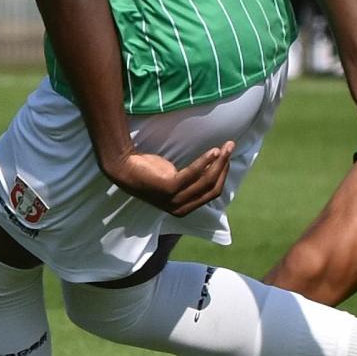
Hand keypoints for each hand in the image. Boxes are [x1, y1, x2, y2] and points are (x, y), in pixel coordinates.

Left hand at [101, 142, 236, 217]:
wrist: (125, 168)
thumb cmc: (151, 172)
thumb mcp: (177, 179)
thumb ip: (194, 180)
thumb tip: (216, 168)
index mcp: (184, 209)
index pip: (213, 192)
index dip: (223, 174)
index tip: (227, 157)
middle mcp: (180, 208)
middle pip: (212, 187)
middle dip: (224, 166)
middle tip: (231, 147)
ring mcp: (174, 200)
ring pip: (206, 180)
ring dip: (218, 161)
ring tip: (225, 146)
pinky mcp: (169, 188)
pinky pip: (193, 174)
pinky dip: (205, 161)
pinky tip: (212, 150)